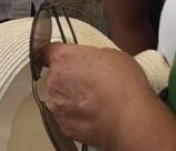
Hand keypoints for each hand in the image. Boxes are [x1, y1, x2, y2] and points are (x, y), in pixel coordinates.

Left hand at [40, 43, 157, 147]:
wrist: (129, 119)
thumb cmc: (124, 86)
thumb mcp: (113, 55)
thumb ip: (94, 55)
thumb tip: (95, 61)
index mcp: (64, 58)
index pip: (46, 51)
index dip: (52, 54)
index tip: (57, 56)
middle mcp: (55, 81)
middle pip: (55, 75)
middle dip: (70, 78)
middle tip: (91, 81)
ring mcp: (57, 105)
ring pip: (60, 98)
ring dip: (72, 98)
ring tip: (96, 100)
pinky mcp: (64, 126)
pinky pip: (67, 117)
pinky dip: (77, 115)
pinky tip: (94, 114)